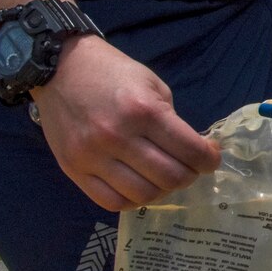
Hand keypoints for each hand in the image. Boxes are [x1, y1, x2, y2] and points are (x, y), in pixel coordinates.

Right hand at [32, 35, 221, 211]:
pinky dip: (132, 200)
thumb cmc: (113, 73)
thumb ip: (172, 122)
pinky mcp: (73, 169)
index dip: (209, 160)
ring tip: (164, 177)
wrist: (60, 68)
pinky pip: (111, 202)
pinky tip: (139, 186)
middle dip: (190, 176)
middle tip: (190, 168)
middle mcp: (117, 137)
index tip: (211, 158)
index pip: (190, 151)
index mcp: (144, 111)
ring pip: (143, 195)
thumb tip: (192, 153)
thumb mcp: (153, 86)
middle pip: (170, 178)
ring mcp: (92, 156)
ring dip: (163, 190)